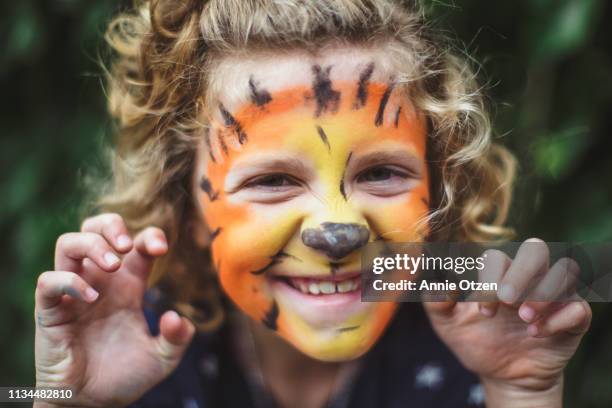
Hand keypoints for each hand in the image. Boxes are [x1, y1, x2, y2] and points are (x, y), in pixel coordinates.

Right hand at [34, 213, 194, 406]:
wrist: (91, 404)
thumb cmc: (124, 377)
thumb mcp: (162, 360)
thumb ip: (177, 340)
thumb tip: (176, 317)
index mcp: (128, 284)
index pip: (136, 242)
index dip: (149, 235)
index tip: (161, 249)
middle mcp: (100, 282)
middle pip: (95, 227)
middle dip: (111, 224)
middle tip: (127, 244)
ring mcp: (74, 293)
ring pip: (68, 243)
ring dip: (91, 245)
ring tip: (112, 264)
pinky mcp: (51, 311)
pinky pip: (49, 281)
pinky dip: (69, 281)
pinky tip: (90, 297)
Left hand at [423, 238, 590, 406]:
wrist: (500, 375)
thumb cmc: (475, 340)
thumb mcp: (447, 324)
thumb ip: (434, 302)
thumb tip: (438, 283)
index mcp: (499, 273)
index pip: (498, 257)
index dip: (490, 278)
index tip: (483, 310)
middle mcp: (529, 278)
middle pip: (536, 249)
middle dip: (521, 272)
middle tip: (506, 300)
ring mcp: (553, 297)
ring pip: (564, 271)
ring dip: (544, 292)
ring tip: (523, 318)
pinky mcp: (571, 320)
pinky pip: (578, 308)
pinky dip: (560, 318)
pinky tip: (537, 333)